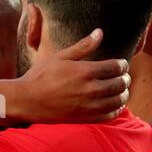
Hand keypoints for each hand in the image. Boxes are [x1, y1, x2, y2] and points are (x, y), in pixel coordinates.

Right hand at [13, 29, 129, 123]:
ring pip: (118, 100)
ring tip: (121, 90)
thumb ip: (83, 46)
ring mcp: (88, 106)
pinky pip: (109, 115)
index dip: (122, 64)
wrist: (27, 100)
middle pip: (120, 84)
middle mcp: (89, 89)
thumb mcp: (60, 57)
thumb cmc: (41, 76)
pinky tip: (115, 105)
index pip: (116, 67)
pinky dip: (116, 109)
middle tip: (123, 76)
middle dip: (125, 79)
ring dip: (123, 94)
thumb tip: (100, 32)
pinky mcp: (84, 118)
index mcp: (85, 71)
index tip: (121, 64)